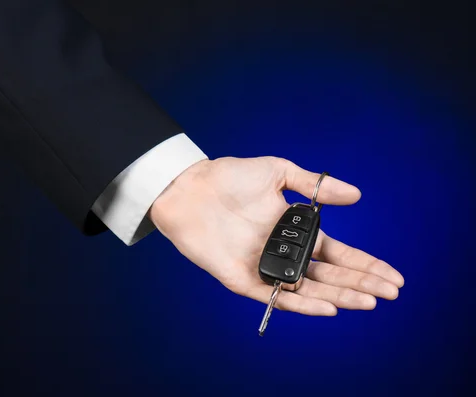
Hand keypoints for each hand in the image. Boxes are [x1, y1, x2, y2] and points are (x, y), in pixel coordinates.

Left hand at [149, 156, 403, 314]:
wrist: (189, 187)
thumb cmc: (229, 177)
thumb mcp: (277, 172)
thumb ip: (314, 186)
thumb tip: (357, 195)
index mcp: (293, 230)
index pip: (338, 253)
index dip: (365, 265)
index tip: (393, 276)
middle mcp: (283, 252)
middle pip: (329, 274)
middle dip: (361, 284)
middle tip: (391, 293)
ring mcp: (264, 267)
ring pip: (309, 289)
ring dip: (340, 296)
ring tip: (369, 302)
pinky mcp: (243, 280)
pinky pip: (276, 297)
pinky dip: (301, 304)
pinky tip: (328, 308)